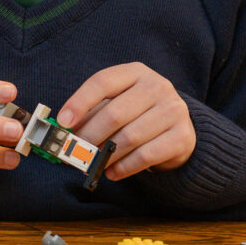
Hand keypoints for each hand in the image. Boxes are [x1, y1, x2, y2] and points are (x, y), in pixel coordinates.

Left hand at [57, 62, 195, 179]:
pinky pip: (146, 155)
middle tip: (75, 150)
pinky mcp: (182, 136)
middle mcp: (157, 86)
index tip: (63, 122)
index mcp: (135, 72)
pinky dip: (124, 167)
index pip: (102, 82)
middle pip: (114, 113)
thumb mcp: (117, 104)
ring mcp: (173, 110)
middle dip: (90, 136)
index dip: (79, 102)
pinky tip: (112, 172)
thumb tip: (64, 131)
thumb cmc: (139, 115)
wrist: (179, 129)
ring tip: (93, 163)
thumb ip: (92, 114)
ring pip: (129, 137)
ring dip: (106, 155)